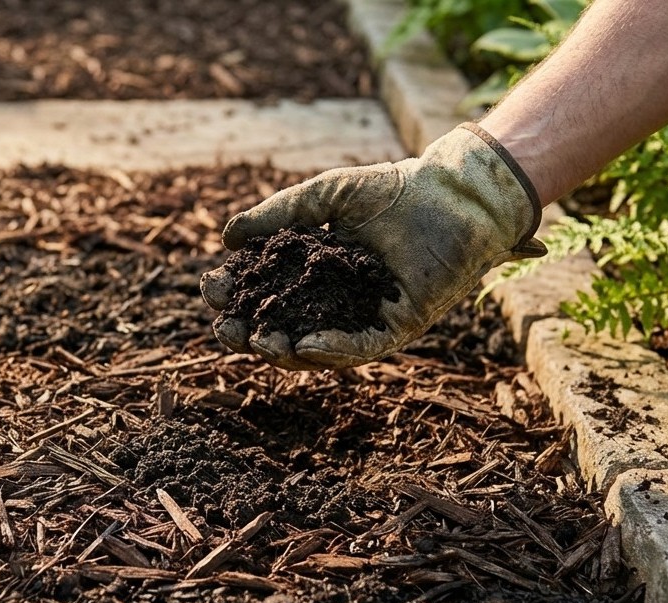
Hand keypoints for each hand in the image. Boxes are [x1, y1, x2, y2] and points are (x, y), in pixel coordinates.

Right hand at [201, 123, 545, 369]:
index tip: (213, 289)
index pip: (267, 290)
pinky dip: (332, 349)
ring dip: (284, 349)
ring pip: (317, 346)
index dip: (237, 294)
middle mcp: (337, 299)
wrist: (454, 193)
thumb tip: (227, 238)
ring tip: (260, 342)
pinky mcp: (399, 326)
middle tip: (226, 330)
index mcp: (316, 269)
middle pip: (284, 326)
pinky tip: (305, 345)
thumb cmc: (395, 188)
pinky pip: (361, 346)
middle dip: (250, 333)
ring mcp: (366, 315)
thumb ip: (279, 215)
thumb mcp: (325, 196)